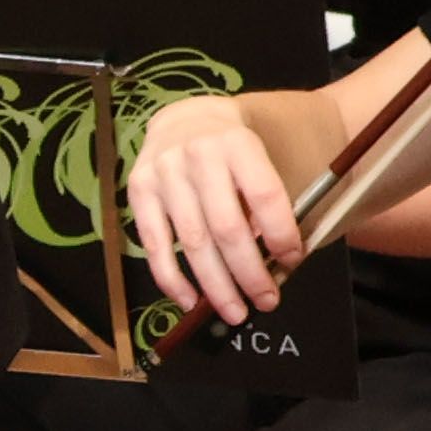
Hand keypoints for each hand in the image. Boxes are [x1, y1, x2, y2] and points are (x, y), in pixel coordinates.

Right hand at [123, 88, 304, 325]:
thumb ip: (267, 200)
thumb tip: (275, 258)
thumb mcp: (259, 157)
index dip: (281, 233)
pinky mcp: (138, 190)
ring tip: (234, 311)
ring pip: (192, 242)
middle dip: (249, 272)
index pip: (264, 194)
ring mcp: (163, 173)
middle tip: (266, 301)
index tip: (292, 260)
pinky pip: (154, 245)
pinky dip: (173, 279)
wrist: (184, 120)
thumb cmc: (233, 148)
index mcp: (238, 142)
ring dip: (215, 284)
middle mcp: (197, 154)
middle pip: (226, 226)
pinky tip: (191, 301)